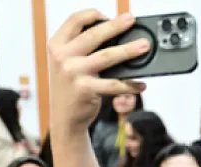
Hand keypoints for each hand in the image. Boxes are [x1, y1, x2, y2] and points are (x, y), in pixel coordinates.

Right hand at [47, 10, 147, 132]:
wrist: (64, 118)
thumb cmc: (71, 87)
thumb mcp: (66, 63)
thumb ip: (80, 48)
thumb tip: (113, 35)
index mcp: (57, 45)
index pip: (75, 20)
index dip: (93, 14)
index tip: (109, 16)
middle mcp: (62, 57)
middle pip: (94, 35)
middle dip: (116, 26)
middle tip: (132, 20)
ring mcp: (73, 73)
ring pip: (107, 57)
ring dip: (128, 50)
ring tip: (144, 46)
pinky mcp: (86, 89)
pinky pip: (114, 84)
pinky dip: (130, 84)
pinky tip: (141, 84)